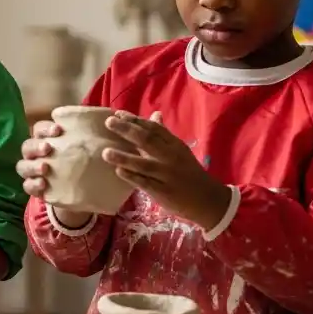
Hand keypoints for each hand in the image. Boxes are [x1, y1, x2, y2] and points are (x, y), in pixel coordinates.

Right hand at [17, 119, 92, 228]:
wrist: (86, 190)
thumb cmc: (88, 163)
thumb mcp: (94, 148)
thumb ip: (98, 134)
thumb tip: (118, 115)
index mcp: (49, 140)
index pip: (40, 129)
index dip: (46, 128)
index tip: (58, 129)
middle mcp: (37, 154)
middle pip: (27, 146)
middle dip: (36, 146)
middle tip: (48, 148)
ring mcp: (33, 171)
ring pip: (22, 166)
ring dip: (31, 166)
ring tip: (45, 169)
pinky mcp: (35, 188)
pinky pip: (27, 186)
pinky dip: (32, 184)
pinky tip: (43, 184)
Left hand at [101, 111, 231, 230]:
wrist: (207, 199)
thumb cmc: (187, 172)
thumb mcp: (179, 151)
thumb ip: (163, 135)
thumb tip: (154, 114)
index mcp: (175, 145)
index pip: (154, 129)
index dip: (135, 120)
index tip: (117, 114)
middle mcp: (171, 157)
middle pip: (148, 141)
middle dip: (128, 130)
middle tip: (108, 123)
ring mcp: (167, 175)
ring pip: (144, 164)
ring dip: (124, 157)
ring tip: (105, 152)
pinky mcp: (164, 192)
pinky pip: (146, 183)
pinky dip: (132, 177)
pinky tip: (118, 171)